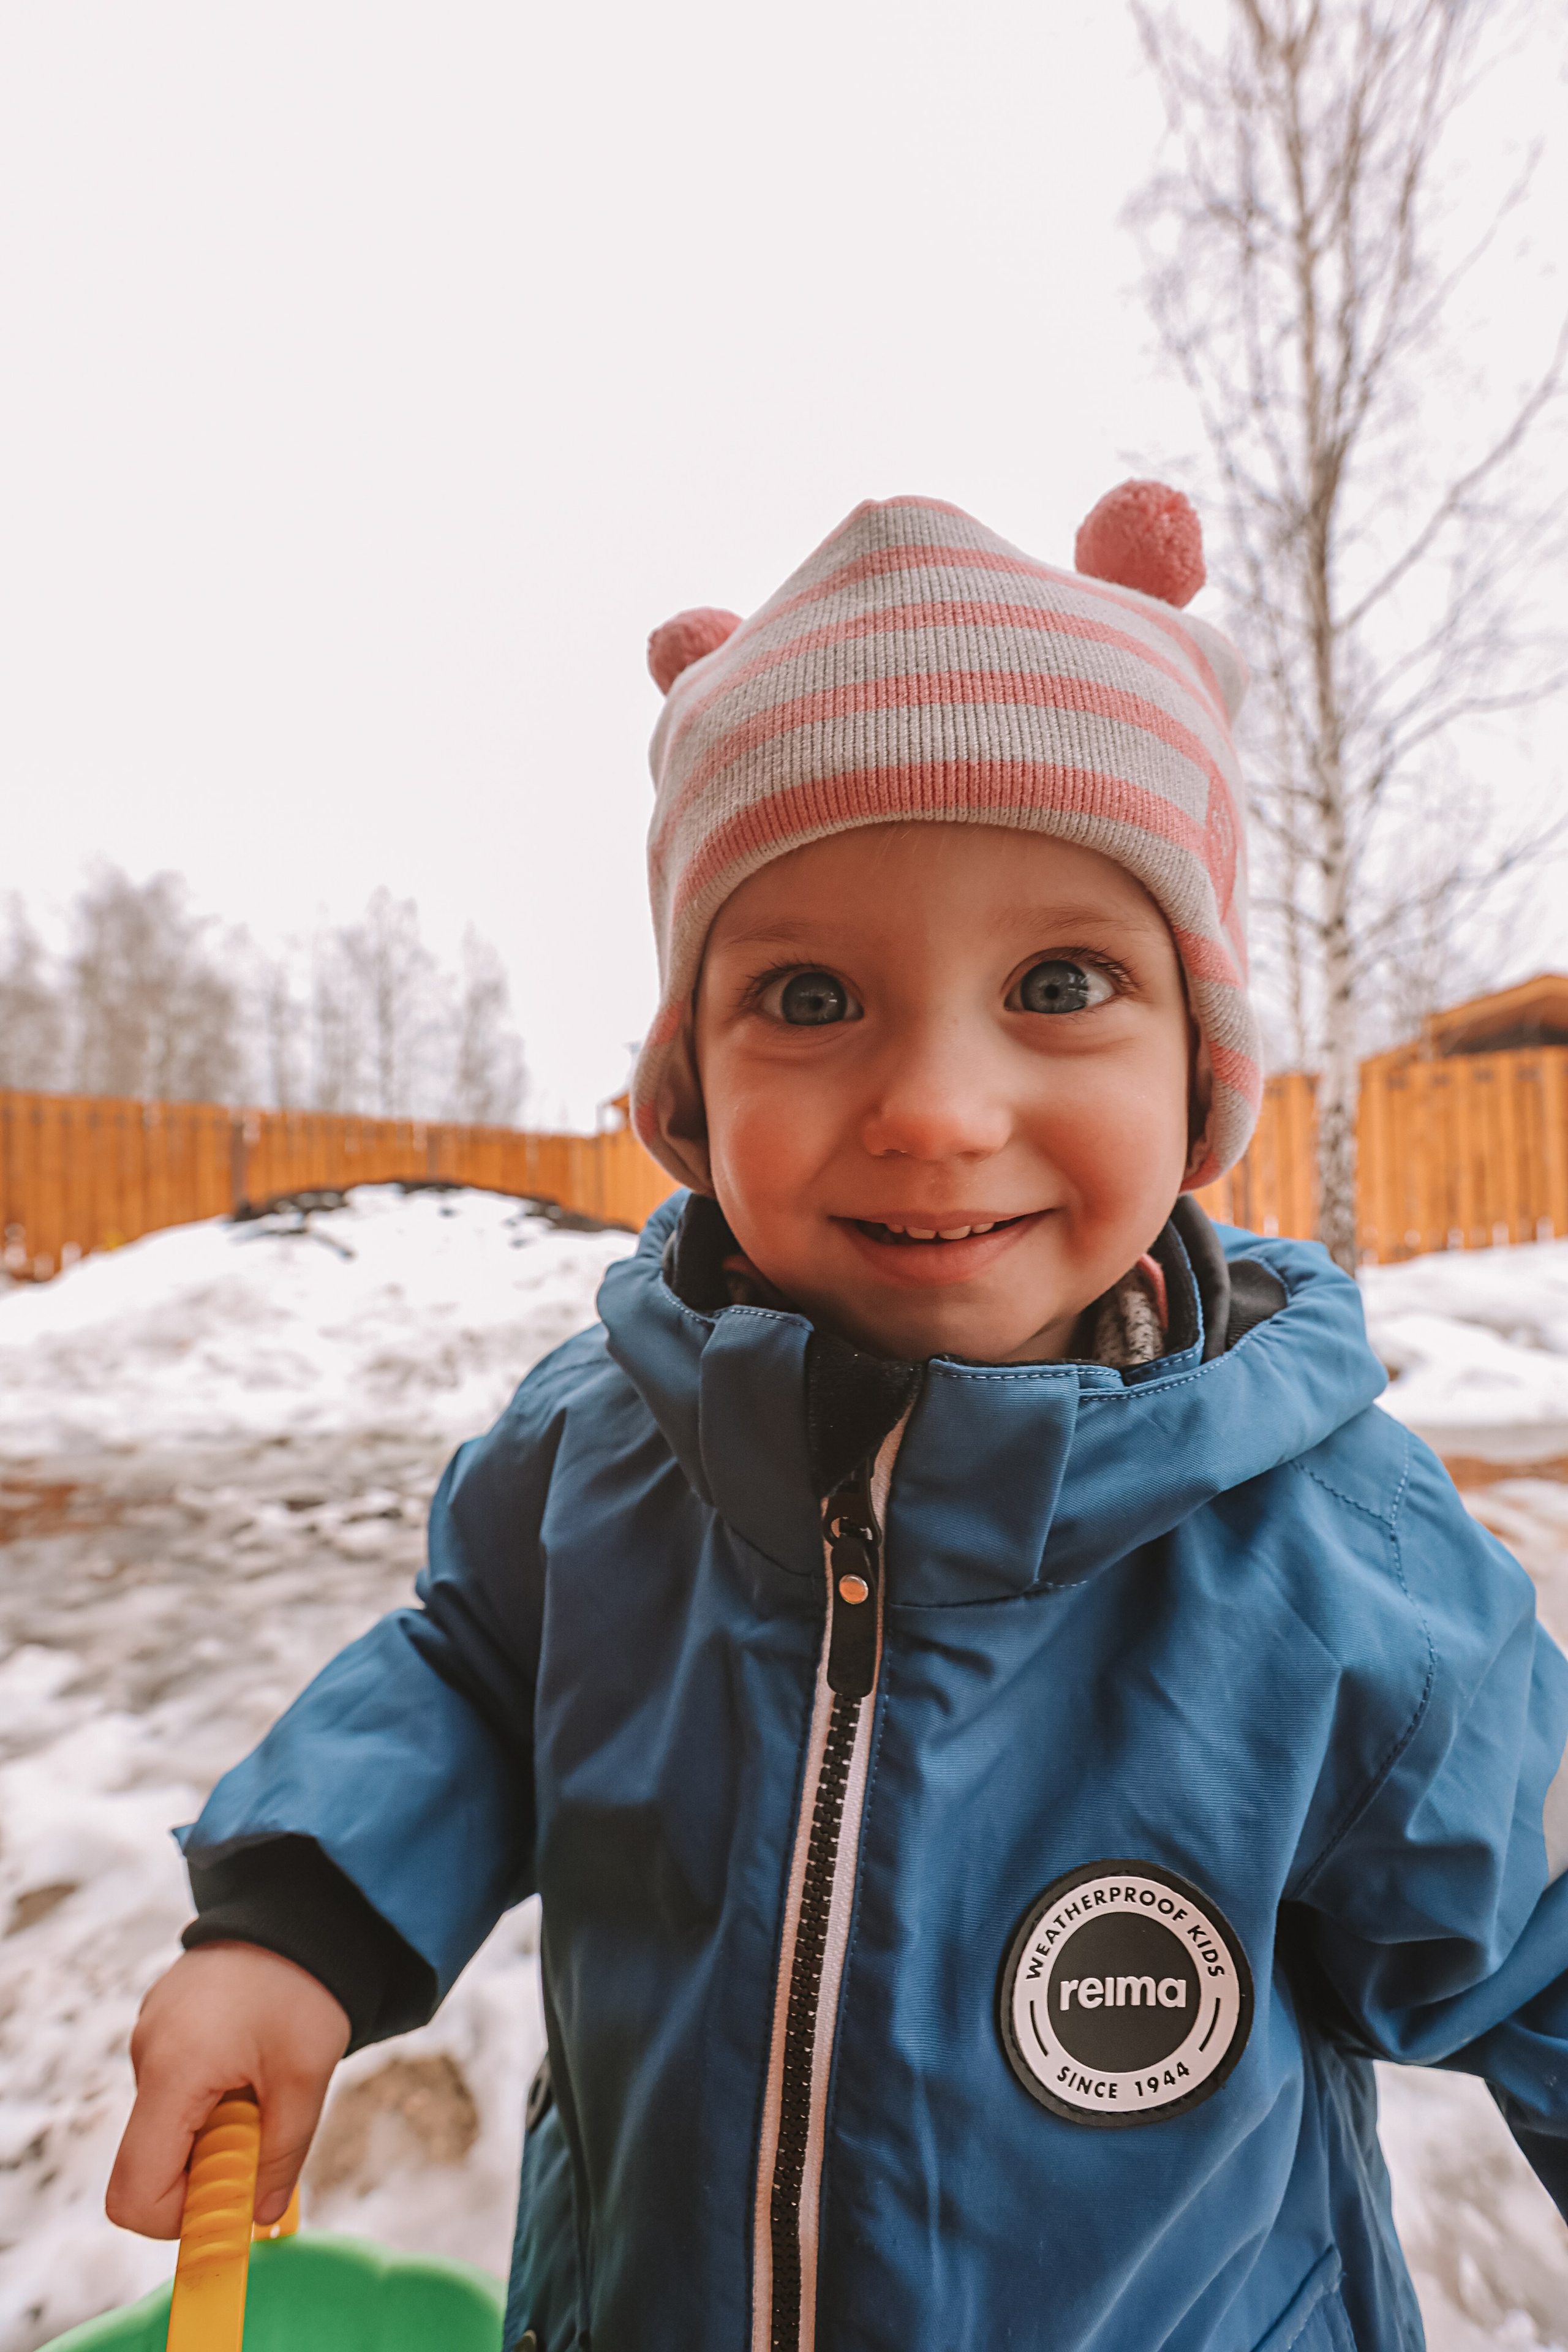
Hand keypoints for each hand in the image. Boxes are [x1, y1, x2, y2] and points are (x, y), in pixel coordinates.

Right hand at [106, 1942, 350, 2237]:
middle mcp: (145, 2054)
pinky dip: (209, 2088)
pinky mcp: (163, 2019)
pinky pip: (174, 2080)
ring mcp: (149, 2032)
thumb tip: (258, 2216)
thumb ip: (280, 2155)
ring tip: (261, 2073)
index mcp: (171, 2073)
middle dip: (204, 2163)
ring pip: (166, 2119)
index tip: (230, 2192)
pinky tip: (249, 2049)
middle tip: (260, 2122)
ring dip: (212, 2121)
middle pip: (149, 2159)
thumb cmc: (305, 1986)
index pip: (133, 2192)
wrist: (302, 1908)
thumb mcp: (305, 2077)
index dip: (178, 2215)